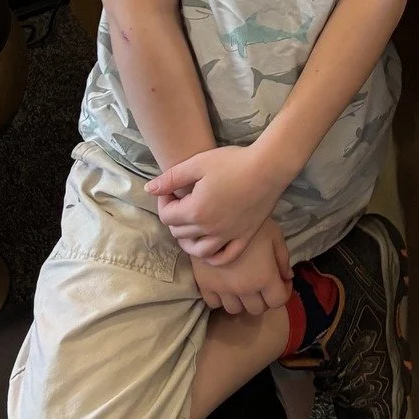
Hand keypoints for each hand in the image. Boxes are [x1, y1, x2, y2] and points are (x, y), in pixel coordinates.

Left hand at [148, 144, 283, 262]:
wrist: (268, 167)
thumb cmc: (233, 162)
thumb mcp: (198, 163)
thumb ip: (171, 178)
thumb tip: (149, 189)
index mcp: (195, 211)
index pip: (167, 216)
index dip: (163, 202)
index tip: (170, 191)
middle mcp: (209, 228)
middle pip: (180, 233)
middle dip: (175, 219)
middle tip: (181, 203)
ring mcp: (227, 235)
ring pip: (199, 251)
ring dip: (189, 242)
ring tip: (191, 228)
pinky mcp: (244, 236)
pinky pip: (225, 256)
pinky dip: (213, 257)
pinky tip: (210, 247)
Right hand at [191, 221, 291, 316]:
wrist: (220, 214)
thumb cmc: (252, 223)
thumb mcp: (275, 235)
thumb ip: (283, 259)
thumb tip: (288, 276)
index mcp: (264, 277)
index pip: (278, 301)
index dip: (284, 292)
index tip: (282, 282)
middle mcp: (244, 289)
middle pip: (257, 309)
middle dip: (264, 298)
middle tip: (263, 284)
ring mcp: (223, 289)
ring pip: (235, 310)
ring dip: (242, 301)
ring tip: (244, 286)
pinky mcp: (204, 285)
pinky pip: (214, 304)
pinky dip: (221, 299)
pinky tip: (225, 285)